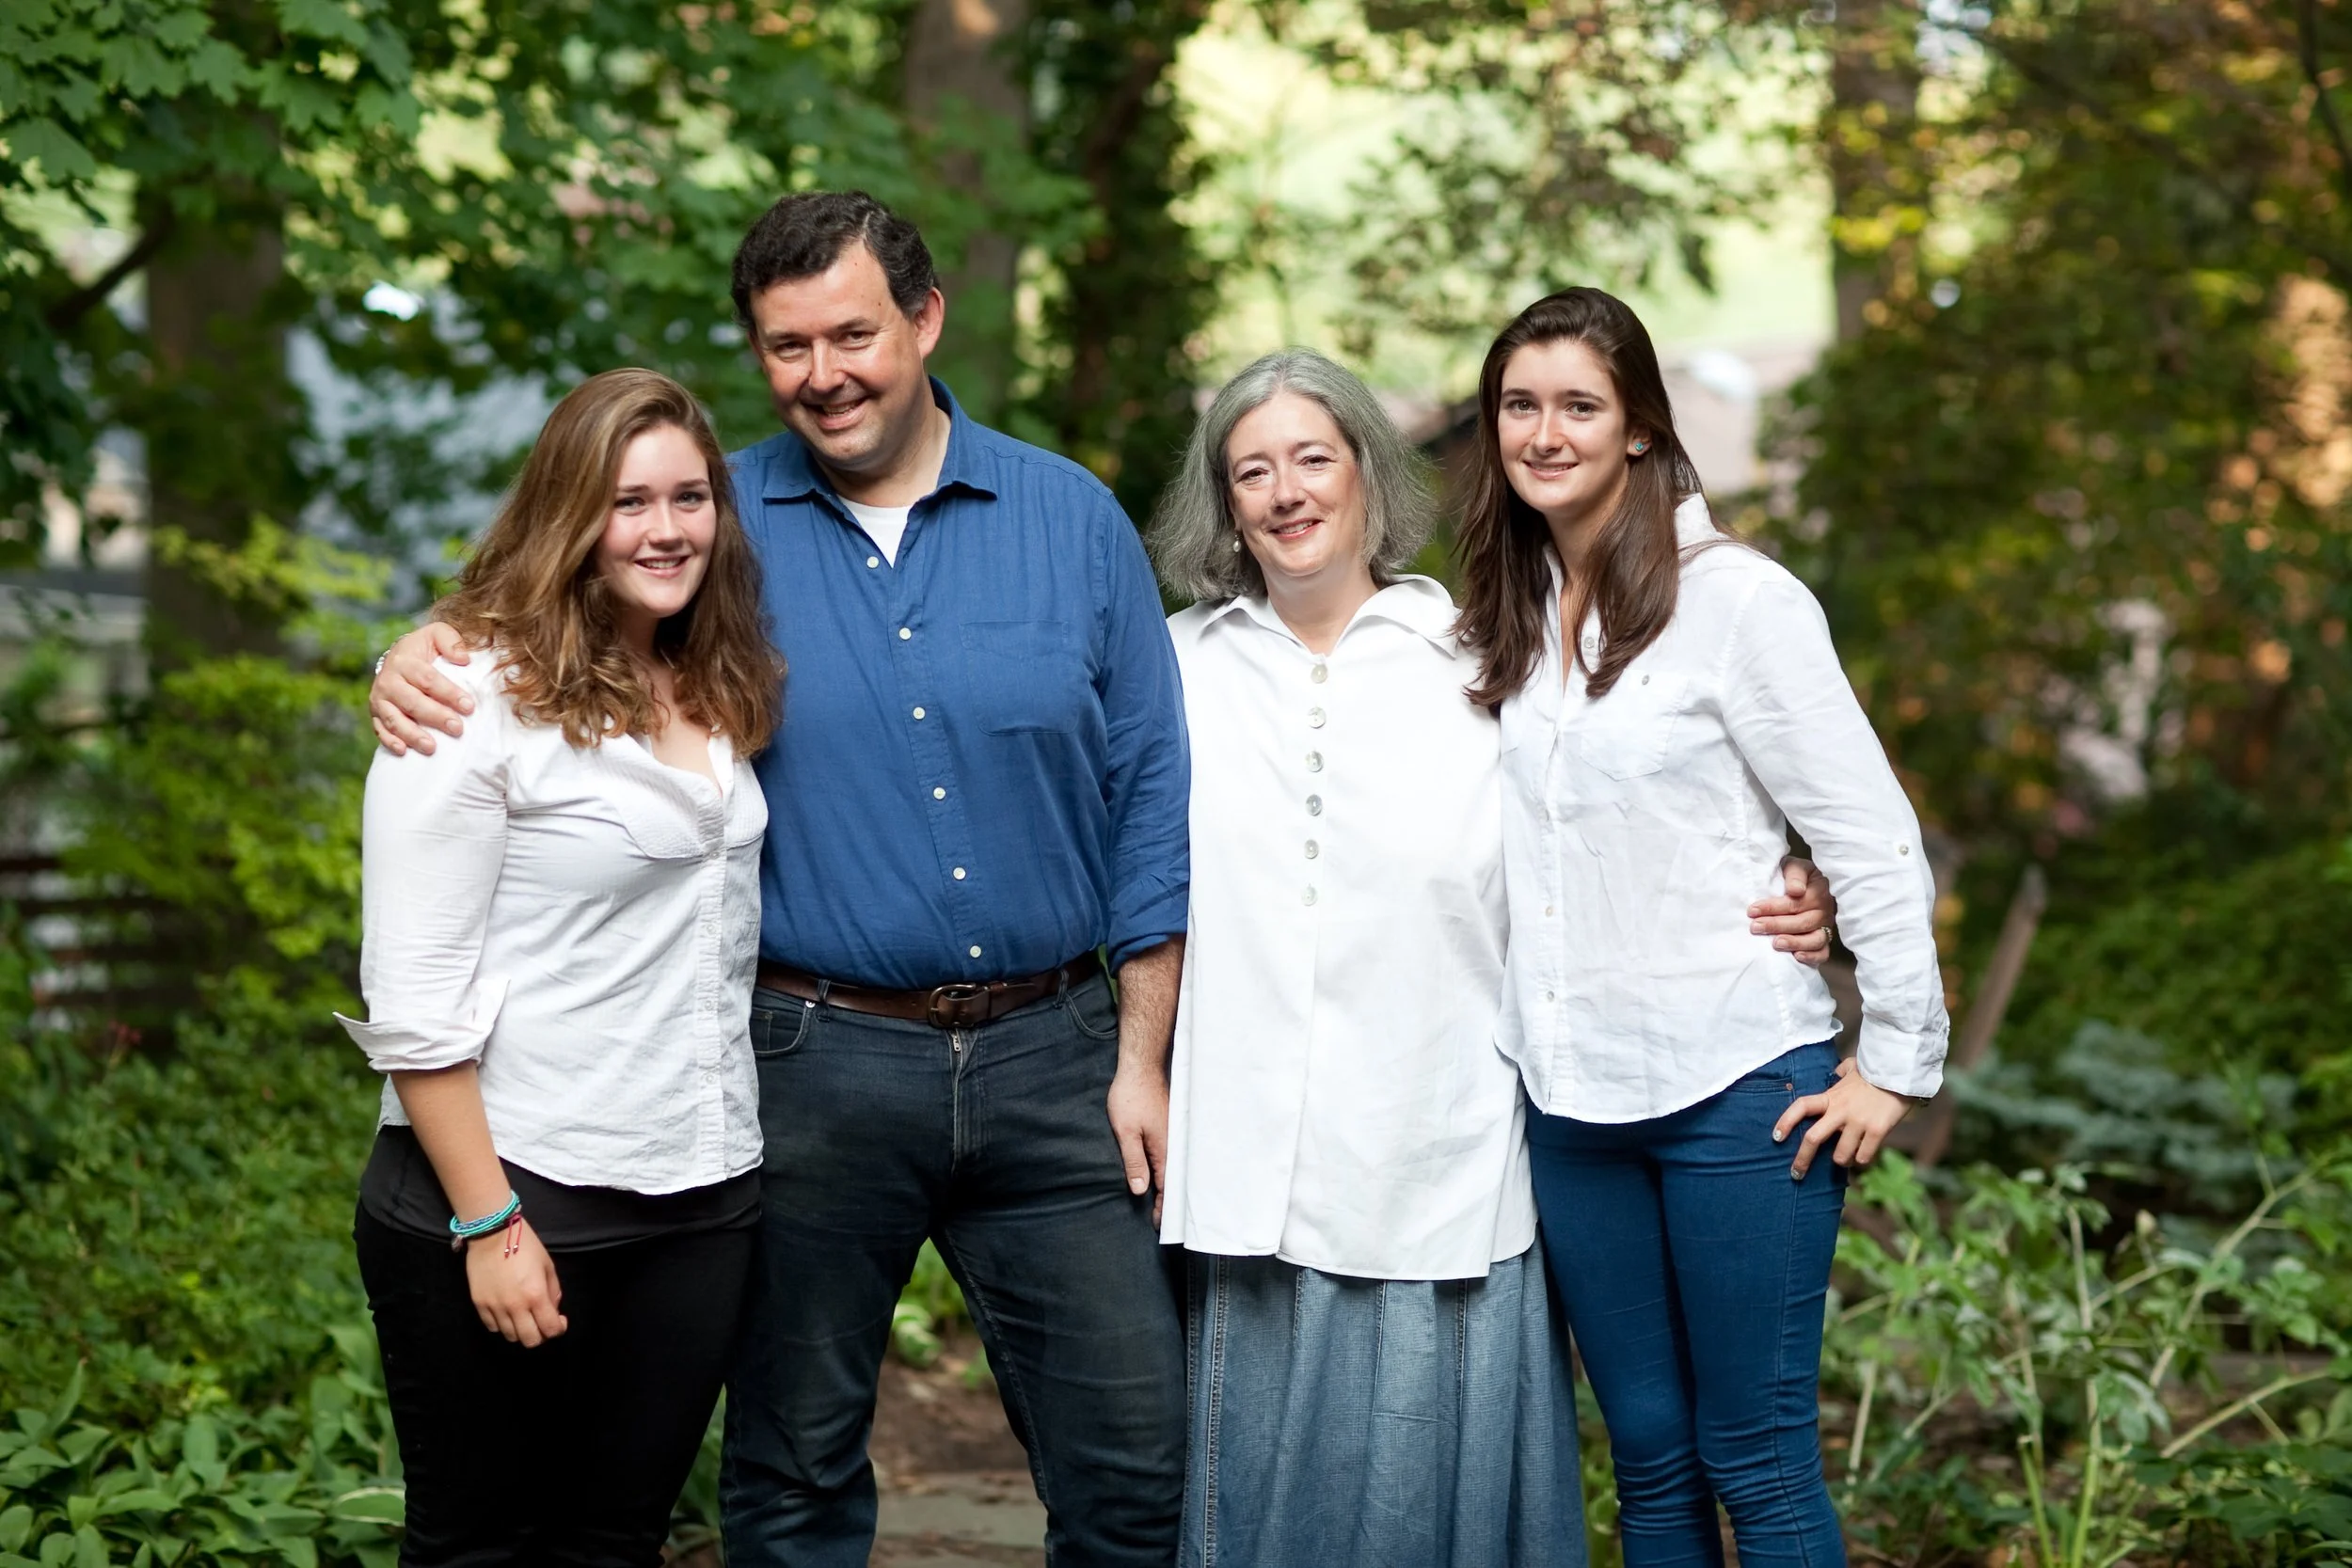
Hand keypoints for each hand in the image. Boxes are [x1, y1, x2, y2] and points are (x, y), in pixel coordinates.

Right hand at [370, 622, 475, 755]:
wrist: (398, 657)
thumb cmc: (424, 648)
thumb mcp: (437, 634)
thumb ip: (451, 641)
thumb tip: (463, 659)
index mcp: (404, 661)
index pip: (428, 679)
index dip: (448, 693)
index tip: (469, 706)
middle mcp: (388, 681)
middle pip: (412, 702)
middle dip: (435, 716)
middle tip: (457, 728)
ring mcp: (380, 700)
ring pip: (395, 720)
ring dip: (413, 735)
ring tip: (432, 747)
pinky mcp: (376, 714)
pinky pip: (380, 730)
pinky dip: (390, 741)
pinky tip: (403, 752)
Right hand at [466, 1218, 566, 1346]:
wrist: (492, 1234)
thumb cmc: (525, 1246)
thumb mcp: (548, 1265)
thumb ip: (553, 1292)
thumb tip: (552, 1311)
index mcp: (536, 1295)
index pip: (550, 1329)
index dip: (558, 1329)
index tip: (559, 1321)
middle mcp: (515, 1306)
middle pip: (530, 1341)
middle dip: (540, 1335)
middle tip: (541, 1322)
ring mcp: (495, 1307)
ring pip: (510, 1336)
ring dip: (521, 1330)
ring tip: (524, 1316)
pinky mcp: (479, 1304)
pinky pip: (492, 1327)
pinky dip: (502, 1325)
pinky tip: (507, 1312)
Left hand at [1107, 1064, 1169, 1225]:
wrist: (1141, 1068)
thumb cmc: (1131, 1097)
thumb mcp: (1126, 1132)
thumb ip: (1134, 1161)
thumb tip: (1139, 1190)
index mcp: (1165, 1149)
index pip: (1165, 1186)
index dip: (1162, 1207)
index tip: (1158, 1224)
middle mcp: (1174, 1144)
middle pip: (1173, 1179)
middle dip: (1167, 1200)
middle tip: (1160, 1220)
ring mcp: (1173, 1134)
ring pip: (1173, 1167)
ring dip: (1168, 1185)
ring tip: (1163, 1203)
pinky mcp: (1169, 1126)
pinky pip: (1171, 1155)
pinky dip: (1168, 1169)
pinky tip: (1162, 1173)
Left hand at [1750, 857, 1837, 967]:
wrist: (1802, 884)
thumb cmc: (1794, 876)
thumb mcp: (1793, 866)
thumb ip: (1794, 874)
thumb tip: (1795, 891)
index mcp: (1818, 889)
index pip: (1796, 901)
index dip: (1773, 907)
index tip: (1752, 910)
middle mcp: (1824, 909)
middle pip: (1803, 921)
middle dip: (1777, 925)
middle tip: (1755, 927)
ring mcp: (1826, 926)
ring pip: (1815, 939)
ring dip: (1794, 942)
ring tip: (1775, 943)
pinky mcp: (1824, 940)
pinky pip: (1823, 952)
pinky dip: (1812, 956)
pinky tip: (1796, 956)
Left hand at [1775, 1065, 1911, 1178]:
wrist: (1901, 1073)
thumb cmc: (1874, 1073)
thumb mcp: (1852, 1068)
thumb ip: (1839, 1073)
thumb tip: (1835, 1073)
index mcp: (1831, 1096)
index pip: (1801, 1107)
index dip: (1785, 1121)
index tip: (1776, 1137)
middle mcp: (1841, 1110)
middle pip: (1813, 1138)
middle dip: (1801, 1160)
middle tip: (1796, 1174)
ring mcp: (1859, 1122)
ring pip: (1840, 1155)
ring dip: (1841, 1160)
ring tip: (1846, 1156)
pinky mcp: (1877, 1131)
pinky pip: (1864, 1157)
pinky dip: (1862, 1159)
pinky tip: (1865, 1153)